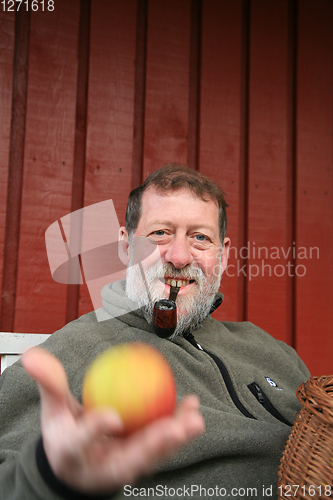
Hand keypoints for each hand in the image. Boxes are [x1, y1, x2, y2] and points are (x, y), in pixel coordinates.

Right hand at [21, 347, 204, 494]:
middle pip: (130, 458)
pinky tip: (192, 405)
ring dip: (176, 437)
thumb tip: (32, 355)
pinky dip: (178, 423)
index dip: (96, 430)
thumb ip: (49, 383)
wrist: (76, 464)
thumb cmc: (65, 435)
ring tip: (194, 418)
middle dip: (154, 446)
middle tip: (174, 429)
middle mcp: (103, 465)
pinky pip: (162, 441)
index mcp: (75, 454)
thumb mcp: (52, 411)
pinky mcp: (142, 459)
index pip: (82, 442)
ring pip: (153, 453)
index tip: (110, 417)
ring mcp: (126, 464)